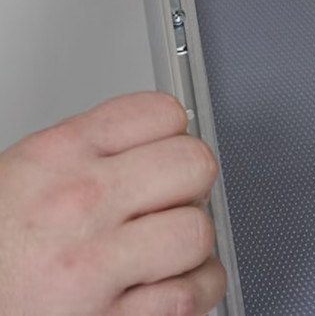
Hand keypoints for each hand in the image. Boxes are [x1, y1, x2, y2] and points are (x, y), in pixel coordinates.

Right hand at [0, 92, 224, 315]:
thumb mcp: (24, 173)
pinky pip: (190, 294)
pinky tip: (173, 284)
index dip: (175, 131)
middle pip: (193, 164)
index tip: (170, 148)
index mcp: (58, 156)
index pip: (161, 113)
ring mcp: (95, 265)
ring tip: (172, 248)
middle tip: (176, 197)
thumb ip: (88, 152)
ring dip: (194, 242)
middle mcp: (80, 203)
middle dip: (193, 181)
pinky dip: (196, 289)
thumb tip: (151, 143)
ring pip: (197, 230)